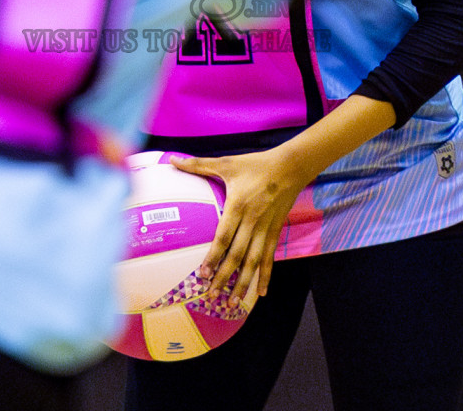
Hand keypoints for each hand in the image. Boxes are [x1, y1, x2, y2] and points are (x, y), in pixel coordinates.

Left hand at [169, 148, 312, 309]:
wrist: (290, 166)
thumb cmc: (255, 164)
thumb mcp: (227, 162)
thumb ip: (198, 164)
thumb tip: (172, 159)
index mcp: (238, 206)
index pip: (224, 237)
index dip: (214, 257)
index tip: (203, 274)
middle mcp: (252, 221)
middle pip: (237, 255)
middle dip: (225, 277)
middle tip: (212, 295)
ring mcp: (265, 228)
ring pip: (254, 261)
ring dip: (244, 283)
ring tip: (233, 302)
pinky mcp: (276, 231)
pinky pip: (270, 257)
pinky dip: (266, 275)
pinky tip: (262, 293)